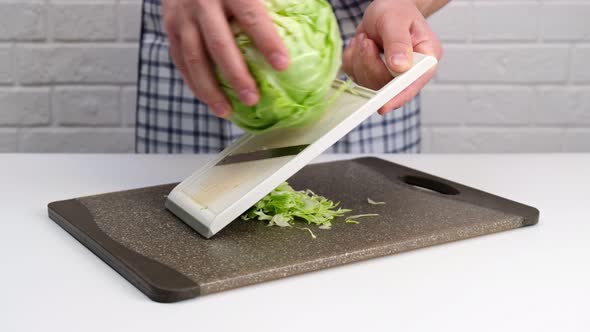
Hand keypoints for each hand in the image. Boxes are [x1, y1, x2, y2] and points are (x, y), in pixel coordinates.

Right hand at [162, 0, 288, 117]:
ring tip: (227, 111)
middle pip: (220, 44)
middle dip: (236, 75)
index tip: (283, 65)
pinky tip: (209, 100)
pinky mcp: (169, 28)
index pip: (251, 17)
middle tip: (253, 99)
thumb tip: (310, 16)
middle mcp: (203, 2)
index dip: (267, 42)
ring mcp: (182, 17)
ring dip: (211, 89)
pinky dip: (195, 84)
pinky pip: (181, 61)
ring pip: (195, 59)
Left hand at [342, 0, 442, 113]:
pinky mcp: (372, 76)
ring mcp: (389, 78)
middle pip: (385, 85)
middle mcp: (409, 73)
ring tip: (366, 38)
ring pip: (367, 82)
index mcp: (425, 60)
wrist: (386, 8)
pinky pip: (354, 76)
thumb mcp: (397, 20)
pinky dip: (352, 59)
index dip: (398, 96)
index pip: (413, 84)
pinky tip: (361, 45)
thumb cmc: (397, 10)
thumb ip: (398, 43)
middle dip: (369, 63)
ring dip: (360, 59)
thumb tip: (400, 67)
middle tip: (367, 40)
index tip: (383, 105)